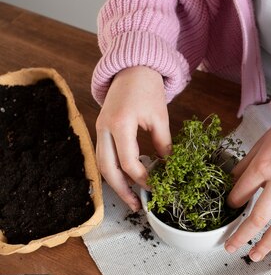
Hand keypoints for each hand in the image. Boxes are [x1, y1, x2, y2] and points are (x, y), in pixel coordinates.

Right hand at [95, 66, 171, 210]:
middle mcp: (104, 128)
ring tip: (131, 198)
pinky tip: (126, 180)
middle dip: (121, 191)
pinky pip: (103, 155)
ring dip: (115, 183)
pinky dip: (113, 170)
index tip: (156, 187)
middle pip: (107, 169)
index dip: (143, 179)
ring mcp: (98, 128)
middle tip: (136, 206)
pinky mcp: (100, 129)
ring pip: (101, 164)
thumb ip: (163, 144)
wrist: (132, 67)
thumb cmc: (147, 89)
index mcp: (121, 124)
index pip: (129, 162)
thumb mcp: (160, 117)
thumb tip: (168, 169)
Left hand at [224, 115, 270, 260]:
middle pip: (259, 217)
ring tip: (255, 255)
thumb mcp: (260, 145)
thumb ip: (245, 167)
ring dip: (267, 243)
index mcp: (264, 165)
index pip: (241, 194)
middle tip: (231, 248)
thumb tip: (230, 185)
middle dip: (242, 236)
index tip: (230, 209)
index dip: (232, 205)